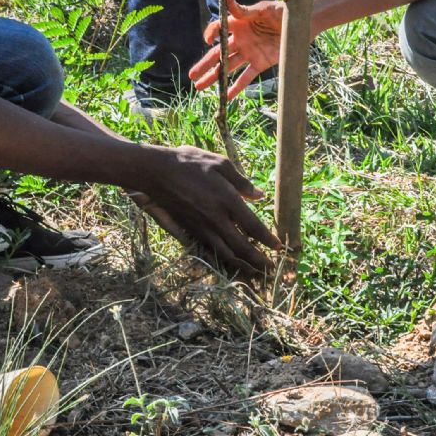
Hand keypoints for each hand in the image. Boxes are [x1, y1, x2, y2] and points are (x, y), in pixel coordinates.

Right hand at [140, 145, 280, 273]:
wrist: (156, 172)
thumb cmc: (190, 162)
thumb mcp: (220, 164)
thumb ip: (242, 182)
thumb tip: (260, 196)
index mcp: (227, 200)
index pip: (253, 226)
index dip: (267, 239)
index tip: (279, 247)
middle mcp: (216, 218)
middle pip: (242, 247)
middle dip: (258, 260)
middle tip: (271, 268)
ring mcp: (202, 227)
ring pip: (226, 253)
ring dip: (242, 265)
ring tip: (255, 272)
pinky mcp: (191, 230)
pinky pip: (211, 249)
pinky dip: (224, 259)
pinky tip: (231, 261)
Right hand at [189, 0, 283, 99]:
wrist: (300, 24)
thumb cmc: (282, 11)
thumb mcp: (263, 9)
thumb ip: (245, 10)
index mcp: (238, 24)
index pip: (218, 30)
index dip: (210, 34)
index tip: (208, 41)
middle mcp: (240, 39)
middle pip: (218, 54)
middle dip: (204, 65)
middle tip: (191, 75)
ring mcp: (249, 53)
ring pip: (228, 67)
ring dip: (214, 77)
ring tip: (199, 87)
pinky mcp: (260, 63)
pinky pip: (246, 77)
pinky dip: (236, 87)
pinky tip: (225, 97)